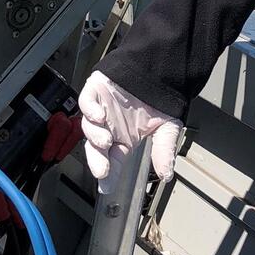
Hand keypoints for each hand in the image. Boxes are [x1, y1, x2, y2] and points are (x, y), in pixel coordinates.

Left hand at [78, 70, 182, 193]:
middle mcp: (109, 126)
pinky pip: (86, 101)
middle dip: (97, 160)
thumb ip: (164, 149)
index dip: (110, 174)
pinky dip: (90, 109)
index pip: (113, 161)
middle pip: (96, 148)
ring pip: (89, 126)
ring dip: (95, 135)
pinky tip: (99, 115)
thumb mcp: (167, 126)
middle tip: (102, 170)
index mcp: (123, 138)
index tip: (107, 187)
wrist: (160, 68)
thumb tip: (167, 174)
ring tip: (105, 141)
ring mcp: (101, 108)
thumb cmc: (160, 97)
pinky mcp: (96, 89)